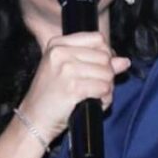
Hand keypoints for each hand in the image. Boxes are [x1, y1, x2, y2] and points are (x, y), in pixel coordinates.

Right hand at [16, 32, 131, 140]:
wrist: (34, 118)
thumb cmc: (50, 95)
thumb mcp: (68, 71)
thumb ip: (95, 62)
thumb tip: (124, 61)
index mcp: (57, 44)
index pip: (97, 38)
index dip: (106, 54)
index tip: (100, 67)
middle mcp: (60, 53)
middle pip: (105, 56)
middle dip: (107, 74)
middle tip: (95, 87)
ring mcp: (66, 70)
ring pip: (107, 73)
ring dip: (106, 88)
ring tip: (93, 96)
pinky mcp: (73, 87)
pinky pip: (104, 89)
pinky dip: (104, 99)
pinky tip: (93, 103)